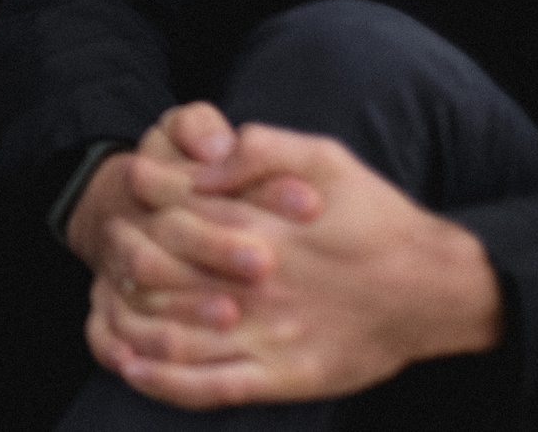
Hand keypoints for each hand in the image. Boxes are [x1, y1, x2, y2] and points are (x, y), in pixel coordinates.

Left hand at [76, 105, 501, 408]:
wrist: (433, 290)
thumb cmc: (374, 217)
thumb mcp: (324, 158)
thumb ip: (260, 148)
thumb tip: (205, 152)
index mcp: (260, 227)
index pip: (170, 211)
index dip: (140, 199)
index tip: (129, 188)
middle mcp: (256, 284)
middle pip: (157, 270)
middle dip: (124, 255)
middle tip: (113, 244)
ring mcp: (266, 336)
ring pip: (171, 335)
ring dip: (125, 320)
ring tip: (104, 304)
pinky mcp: (281, 378)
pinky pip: (207, 388)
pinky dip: (160, 380)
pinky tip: (129, 365)